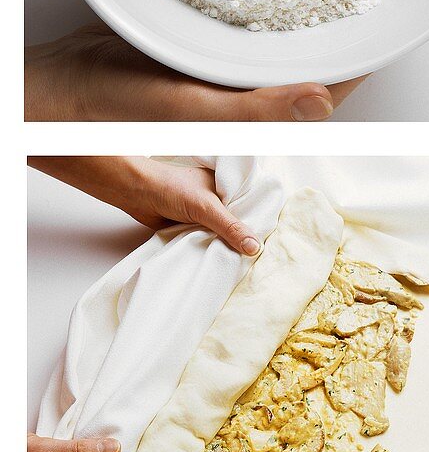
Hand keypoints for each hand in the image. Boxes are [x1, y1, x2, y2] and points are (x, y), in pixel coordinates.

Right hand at [25, 24, 364, 121]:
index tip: (389, 35)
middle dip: (339, 47)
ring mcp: (224, 86)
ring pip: (279, 59)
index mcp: (252, 127)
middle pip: (307, 78)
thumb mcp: (185, 107)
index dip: (358, 69)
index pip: (324, 96)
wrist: (50, 87)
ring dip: (303, 32)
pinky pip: (246, 45)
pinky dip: (264, 23)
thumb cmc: (108, 107)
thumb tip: (322, 103)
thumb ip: (253, 112)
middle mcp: (244, 109)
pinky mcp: (202, 66)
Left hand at [30, 156, 269, 254]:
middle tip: (258, 258)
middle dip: (244, 239)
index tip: (271, 243)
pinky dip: (210, 249)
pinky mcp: (191, 227)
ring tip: (242, 264)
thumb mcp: (207, 208)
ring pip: (222, 234)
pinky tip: (220, 260)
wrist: (135, 193)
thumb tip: (255, 248)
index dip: (261, 224)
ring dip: (226, 246)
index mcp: (228, 188)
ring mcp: (204, 215)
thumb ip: (230, 228)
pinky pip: (207, 241)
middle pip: (238, 224)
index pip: (252, 207)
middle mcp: (218, 201)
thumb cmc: (170, 188)